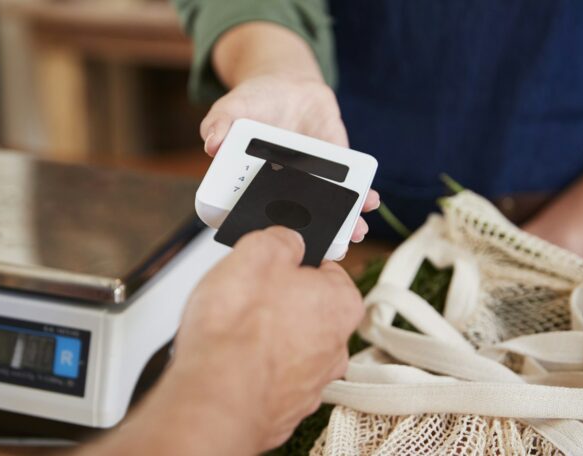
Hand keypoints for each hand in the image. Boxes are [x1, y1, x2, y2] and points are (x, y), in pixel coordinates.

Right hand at [172, 227, 363, 450]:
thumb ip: (283, 239)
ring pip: (288, 345)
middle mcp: (336, 347)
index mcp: (341, 303)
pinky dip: (251, 368)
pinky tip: (228, 361)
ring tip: (230, 332)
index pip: (326, 269)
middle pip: (307, 308)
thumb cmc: (237, 330)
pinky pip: (269, 377)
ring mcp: (312, 383)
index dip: (292, 262)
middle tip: (244, 296)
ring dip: (262, 337)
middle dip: (276, 301)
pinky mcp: (285, 409)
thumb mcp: (258, 251)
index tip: (269, 264)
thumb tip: (289, 239)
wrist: (214, 399)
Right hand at [201, 22, 379, 242]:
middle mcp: (283, 189)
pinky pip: (349, 185)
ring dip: (343, 224)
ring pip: (326, 210)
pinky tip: (370, 200)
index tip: (280, 245)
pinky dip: (361, 194)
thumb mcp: (231, 107)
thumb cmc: (254, 101)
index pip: (257, 214)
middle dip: (314, 236)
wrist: (287, 84)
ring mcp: (311, 181)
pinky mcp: (335, 167)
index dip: (268, 232)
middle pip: (297, 221)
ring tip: (355, 232)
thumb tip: (212, 143)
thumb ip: (219, 123)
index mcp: (253, 184)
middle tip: (327, 247)